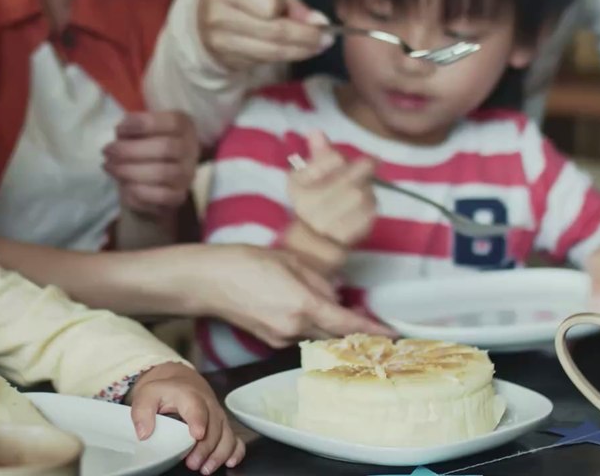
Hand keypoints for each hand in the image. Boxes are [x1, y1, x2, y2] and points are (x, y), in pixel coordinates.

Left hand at [104, 112, 198, 215]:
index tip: (118, 129)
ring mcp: (187, 174)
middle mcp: (191, 149)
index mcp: (184, 126)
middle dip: (130, 150)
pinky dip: (137, 191)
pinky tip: (123, 185)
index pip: (173, 122)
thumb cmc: (144, 146)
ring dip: (129, 170)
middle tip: (107, 151)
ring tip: (109, 167)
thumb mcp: (139, 131)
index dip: (144, 124)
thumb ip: (131, 128)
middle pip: (165, 148)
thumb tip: (120, 132)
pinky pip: (160, 196)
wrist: (154, 178)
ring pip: (162, 173)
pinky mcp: (179, 196)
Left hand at [128, 363, 244, 473]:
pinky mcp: (223, 425)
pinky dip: (236, 451)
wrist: (180, 381)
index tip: (196, 435)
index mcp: (189, 395)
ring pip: (227, 435)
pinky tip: (229, 462)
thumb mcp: (147, 394)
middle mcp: (208, 405)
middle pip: (214, 427)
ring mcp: (218, 416)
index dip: (198, 421)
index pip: (197, 407)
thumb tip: (144, 433)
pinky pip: (236, 439)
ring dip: (219, 454)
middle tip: (192, 463)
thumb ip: (141, 411)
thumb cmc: (165, 391)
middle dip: (205, 448)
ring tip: (206, 468)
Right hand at [196, 245, 392, 347]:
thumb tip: (336, 293)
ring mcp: (281, 337)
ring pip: (317, 333)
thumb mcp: (289, 261)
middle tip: (369, 318)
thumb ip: (319, 280)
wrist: (206, 281)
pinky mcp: (270, 339)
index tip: (393, 334)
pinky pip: (300, 333)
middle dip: (352, 327)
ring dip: (327, 321)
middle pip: (335, 333)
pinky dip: (307, 322)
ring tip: (325, 301)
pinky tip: (299, 304)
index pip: (347, 324)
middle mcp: (294, 328)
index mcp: (303, 305)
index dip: (372, 330)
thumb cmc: (244, 262)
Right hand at [197, 0, 333, 71]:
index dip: (296, 15)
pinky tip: (299, 51)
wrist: (197, 21)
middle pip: (274, 33)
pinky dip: (286, 57)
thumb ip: (288, 2)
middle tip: (328, 39)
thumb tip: (318, 21)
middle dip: (306, 38)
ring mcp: (222, 44)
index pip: (270, 6)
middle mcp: (220, 18)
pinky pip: (265, 62)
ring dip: (300, 52)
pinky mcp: (229, 62)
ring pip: (272, 53)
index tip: (317, 19)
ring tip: (319, 46)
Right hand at [285, 131, 375, 273]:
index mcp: (301, 186)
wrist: (313, 240)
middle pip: (351, 179)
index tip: (338, 162)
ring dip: (367, 188)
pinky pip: (371, 212)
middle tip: (365, 168)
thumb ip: (316, 154)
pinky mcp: (350, 235)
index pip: (333, 159)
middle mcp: (313, 206)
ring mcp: (332, 223)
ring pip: (364, 194)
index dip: (338, 158)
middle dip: (361, 171)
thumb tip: (317, 132)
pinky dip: (370, 205)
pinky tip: (361, 206)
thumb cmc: (310, 200)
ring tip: (359, 190)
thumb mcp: (306, 175)